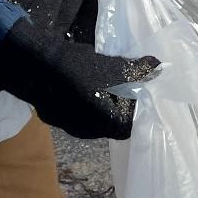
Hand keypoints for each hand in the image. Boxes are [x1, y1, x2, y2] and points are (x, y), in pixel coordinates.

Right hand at [0, 19, 158, 139]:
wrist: (39, 67)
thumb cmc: (85, 69)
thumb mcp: (117, 65)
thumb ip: (140, 69)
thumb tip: (158, 65)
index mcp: (110, 124)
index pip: (130, 126)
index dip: (134, 110)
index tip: (135, 95)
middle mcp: (90, 132)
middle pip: (111, 123)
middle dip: (116, 106)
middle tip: (118, 86)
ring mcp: (69, 127)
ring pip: (91, 119)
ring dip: (97, 105)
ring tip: (98, 83)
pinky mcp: (54, 119)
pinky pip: (73, 114)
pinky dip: (79, 103)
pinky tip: (78, 85)